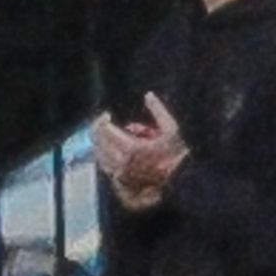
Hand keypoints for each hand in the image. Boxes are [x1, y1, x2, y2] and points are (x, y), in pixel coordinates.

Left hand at [90, 94, 186, 208]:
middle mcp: (121, 162)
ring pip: (98, 153)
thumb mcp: (171, 129)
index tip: (106, 115)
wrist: (178, 181)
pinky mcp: (117, 180)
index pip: (105, 131)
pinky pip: (103, 164)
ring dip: (100, 141)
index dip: (102, 120)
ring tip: (108, 135)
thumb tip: (148, 94)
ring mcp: (118, 173)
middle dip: (98, 129)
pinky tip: (111, 148)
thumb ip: (158, 110)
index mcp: (132, 149)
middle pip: (98, 141)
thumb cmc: (175, 154)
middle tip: (104, 122)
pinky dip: (103, 154)